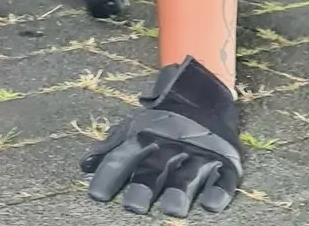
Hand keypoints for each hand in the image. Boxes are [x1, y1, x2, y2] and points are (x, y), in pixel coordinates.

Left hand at [82, 56, 242, 215]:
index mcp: (144, 138)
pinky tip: (210, 205)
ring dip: (179, 193)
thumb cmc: (159, 123)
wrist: (201, 98)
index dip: (110, 175)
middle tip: (134, 206)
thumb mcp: (132, 129)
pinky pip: (222, 178)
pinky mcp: (224, 161)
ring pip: (187, 176)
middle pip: (154, 169)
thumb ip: (111, 149)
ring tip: (172, 210)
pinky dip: (217, 191)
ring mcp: (198, 154)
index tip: (97, 195)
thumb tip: (84, 166)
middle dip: (143, 187)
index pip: (123, 157)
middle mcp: (169, 146)